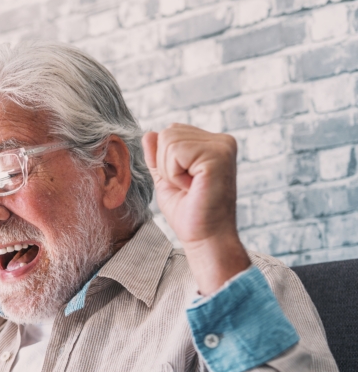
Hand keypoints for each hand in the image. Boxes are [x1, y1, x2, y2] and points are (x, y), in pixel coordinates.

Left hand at [143, 124, 250, 294]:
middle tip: (187, 187)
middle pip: (167, 133)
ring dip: (170, 171)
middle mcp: (221, 141)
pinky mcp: (218, 155)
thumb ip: (158, 157)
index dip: (165, 162)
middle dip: (166, 165)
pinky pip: (175, 152)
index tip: (185, 184)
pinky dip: (175, 175)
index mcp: (212, 144)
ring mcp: (222, 146)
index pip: (170, 132)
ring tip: (190, 188)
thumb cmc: (189, 213)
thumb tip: (149, 133)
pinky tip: (192, 187)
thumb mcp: (167, 180)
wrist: (205, 238)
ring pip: (168, 140)